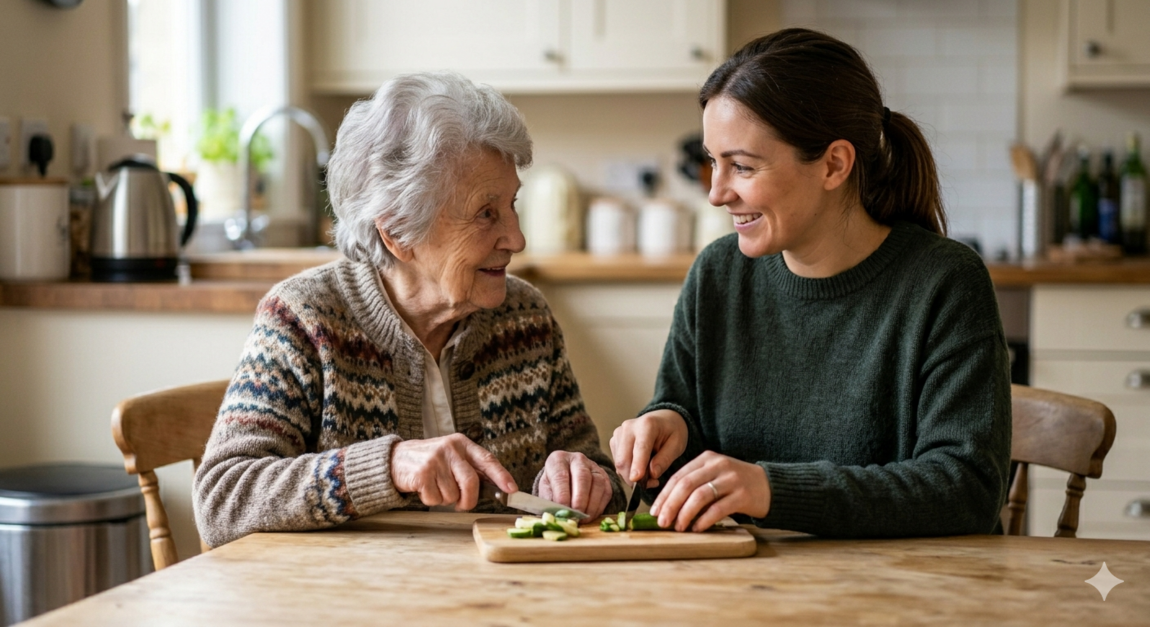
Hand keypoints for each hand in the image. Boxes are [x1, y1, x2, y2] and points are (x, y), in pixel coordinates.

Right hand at [390, 434, 516, 510]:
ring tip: (435, 487)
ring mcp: (435, 460)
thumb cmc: (430, 462)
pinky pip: (435, 499)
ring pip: (452, 495)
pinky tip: (424, 488)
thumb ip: (471, 468)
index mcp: (461, 443)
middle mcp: (450, 449)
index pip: (487, 460)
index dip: (501, 476)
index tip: (512, 489)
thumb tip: (498, 488)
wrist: (396, 459)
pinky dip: (431, 501)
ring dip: (445, 499)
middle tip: (462, 505)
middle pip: (471, 483)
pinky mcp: (421, 474)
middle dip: (469, 500)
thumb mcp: (452, 457)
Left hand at [537, 451, 613, 521]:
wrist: (567, 478)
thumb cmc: (553, 486)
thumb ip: (550, 501)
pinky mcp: (605, 478)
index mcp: (558, 460)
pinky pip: (605, 491)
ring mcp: (593, 467)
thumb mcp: (546, 490)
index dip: (562, 494)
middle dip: (580, 499)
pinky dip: (598, 506)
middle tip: (576, 515)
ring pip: (597, 483)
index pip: (560, 475)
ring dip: (591, 504)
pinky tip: (591, 516)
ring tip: (583, 519)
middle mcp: (577, 460)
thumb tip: (556, 515)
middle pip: (582, 476)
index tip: (563, 509)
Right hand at [609, 409, 688, 486]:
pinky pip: (617, 463)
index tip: (636, 480)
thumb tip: (652, 474)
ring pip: (619, 463)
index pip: (640, 448)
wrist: (663, 420)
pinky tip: (640, 468)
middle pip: (624, 459)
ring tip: (649, 476)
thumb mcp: (677, 445)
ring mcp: (619, 433)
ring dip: (631, 476)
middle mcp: (629, 427)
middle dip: (634, 478)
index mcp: (647, 424)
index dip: (637, 465)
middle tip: (652, 484)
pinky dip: (627, 471)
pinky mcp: (614, 441)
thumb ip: (665, 459)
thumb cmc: (672, 432)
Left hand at [649, 450, 769, 531]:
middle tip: (662, 522)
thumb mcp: (714, 476)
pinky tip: (697, 528)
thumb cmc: (736, 484)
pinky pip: (718, 508)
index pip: (679, 476)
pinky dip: (704, 520)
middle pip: (686, 485)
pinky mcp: (743, 495)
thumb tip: (667, 507)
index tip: (655, 511)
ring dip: (685, 513)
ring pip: (700, 495)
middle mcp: (718, 465)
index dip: (664, 495)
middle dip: (670, 505)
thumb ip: (695, 485)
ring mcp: (731, 479)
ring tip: (678, 527)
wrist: (770, 485)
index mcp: (707, 459)